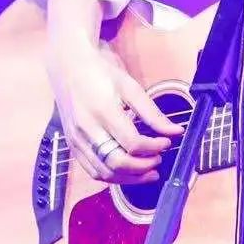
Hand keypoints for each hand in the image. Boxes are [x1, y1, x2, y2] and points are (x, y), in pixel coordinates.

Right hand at [46, 36, 182, 185]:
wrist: (68, 65)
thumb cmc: (101, 72)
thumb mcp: (130, 86)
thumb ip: (152, 113)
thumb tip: (174, 131)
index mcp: (103, 110)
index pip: (132, 142)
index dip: (154, 147)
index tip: (166, 142)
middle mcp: (86, 129)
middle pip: (117, 162)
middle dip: (143, 167)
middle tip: (158, 160)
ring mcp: (76, 139)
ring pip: (104, 173)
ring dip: (129, 178)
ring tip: (148, 171)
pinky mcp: (72, 145)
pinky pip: (92, 170)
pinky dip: (112, 176)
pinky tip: (127, 171)